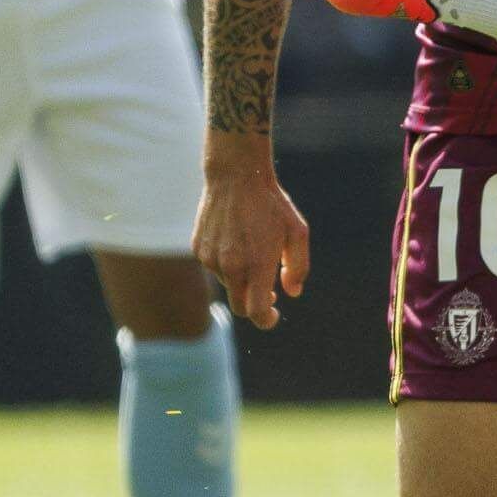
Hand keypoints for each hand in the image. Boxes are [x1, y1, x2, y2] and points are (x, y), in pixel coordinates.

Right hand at [192, 157, 309, 329]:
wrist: (236, 176)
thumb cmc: (271, 204)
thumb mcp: (297, 232)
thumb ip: (297, 267)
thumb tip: (292, 293)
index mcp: (257, 264)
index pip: (256, 311)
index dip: (266, 320)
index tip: (273, 315)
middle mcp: (230, 266)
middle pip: (240, 306)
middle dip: (254, 306)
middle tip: (268, 293)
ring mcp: (210, 259)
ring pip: (228, 284)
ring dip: (241, 277)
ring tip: (252, 247)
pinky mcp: (198, 250)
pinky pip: (214, 267)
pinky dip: (226, 263)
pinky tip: (235, 239)